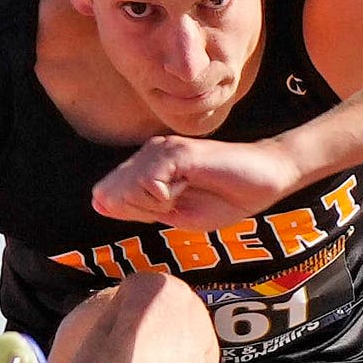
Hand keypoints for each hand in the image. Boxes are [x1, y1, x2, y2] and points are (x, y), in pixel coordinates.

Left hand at [92, 135, 305, 231]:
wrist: (264, 181)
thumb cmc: (225, 198)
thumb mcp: (175, 213)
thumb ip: (138, 207)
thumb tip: (98, 202)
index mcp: (147, 165)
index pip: (110, 195)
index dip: (133, 213)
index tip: (168, 209)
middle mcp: (150, 152)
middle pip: (115, 193)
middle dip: (141, 210)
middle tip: (176, 203)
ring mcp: (164, 149)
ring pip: (130, 188)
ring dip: (155, 204)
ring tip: (184, 194)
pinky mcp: (179, 152)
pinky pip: (149, 183)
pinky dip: (165, 197)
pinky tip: (187, 188)